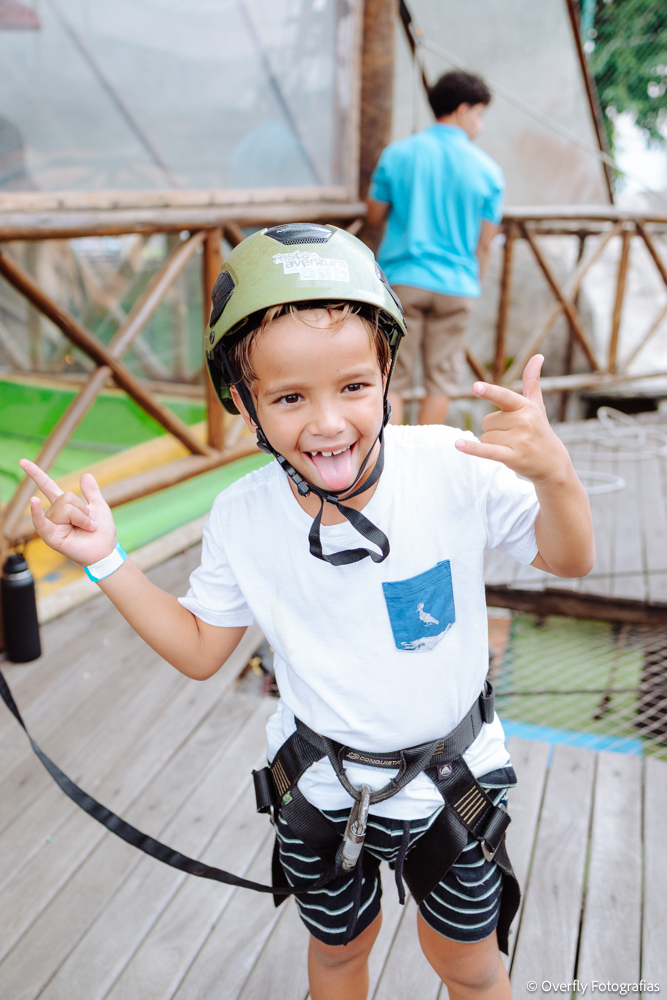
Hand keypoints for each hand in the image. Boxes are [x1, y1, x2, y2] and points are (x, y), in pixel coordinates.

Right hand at [18, 459, 117, 566]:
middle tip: (90, 523)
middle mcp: (54, 514)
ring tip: (86, 529)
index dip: (35, 473)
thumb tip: (85, 474)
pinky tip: (33, 502)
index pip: (46, 485)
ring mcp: (51, 525)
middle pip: (66, 497)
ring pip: (65, 509)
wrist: (105, 550)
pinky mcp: (50, 536)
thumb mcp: (99, 507)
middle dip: (83, 510)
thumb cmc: (102, 531)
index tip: (23, 461)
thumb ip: (92, 492)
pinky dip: (37, 513)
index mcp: (64, 506)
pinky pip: (42, 522)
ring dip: (82, 519)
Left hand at [454, 355, 571, 482]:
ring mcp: (519, 440)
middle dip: (495, 430)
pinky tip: (458, 444)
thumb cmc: (539, 430)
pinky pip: (487, 450)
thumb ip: (532, 381)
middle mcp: (523, 421)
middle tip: (513, 436)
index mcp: (525, 406)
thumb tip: (538, 356)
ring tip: (512, 447)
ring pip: (485, 437)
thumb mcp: (536, 405)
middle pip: (486, 422)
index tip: (475, 386)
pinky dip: (472, 449)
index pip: (503, 397)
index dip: (488, 392)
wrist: (553, 463)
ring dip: (493, 444)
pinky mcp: (513, 457)